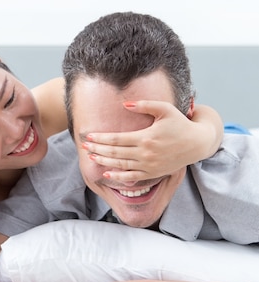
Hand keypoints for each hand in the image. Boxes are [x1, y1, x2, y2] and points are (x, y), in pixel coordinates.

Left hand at [81, 100, 221, 183]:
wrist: (197, 143)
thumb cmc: (180, 123)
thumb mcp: (165, 109)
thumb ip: (144, 105)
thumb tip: (125, 104)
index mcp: (146, 137)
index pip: (117, 139)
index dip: (100, 138)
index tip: (88, 135)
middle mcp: (146, 153)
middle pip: (115, 152)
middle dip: (97, 148)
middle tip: (84, 145)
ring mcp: (149, 165)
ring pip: (121, 165)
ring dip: (104, 161)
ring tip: (91, 156)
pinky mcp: (153, 173)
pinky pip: (132, 177)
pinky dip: (118, 177)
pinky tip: (107, 173)